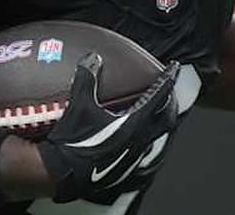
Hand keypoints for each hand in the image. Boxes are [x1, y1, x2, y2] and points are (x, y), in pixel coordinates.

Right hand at [37, 53, 178, 202]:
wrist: (61, 174)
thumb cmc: (71, 142)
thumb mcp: (79, 105)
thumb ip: (87, 79)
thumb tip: (92, 59)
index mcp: (133, 124)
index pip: (158, 96)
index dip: (167, 79)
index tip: (173, 69)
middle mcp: (139, 142)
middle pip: (166, 120)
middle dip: (169, 104)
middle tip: (168, 93)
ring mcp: (134, 160)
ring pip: (158, 141)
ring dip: (159, 127)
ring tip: (156, 119)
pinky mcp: (126, 174)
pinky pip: (146, 161)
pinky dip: (147, 151)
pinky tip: (141, 149)